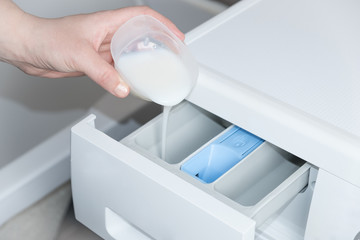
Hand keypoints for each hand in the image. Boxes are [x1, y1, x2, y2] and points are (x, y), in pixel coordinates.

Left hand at [0, 1, 183, 97]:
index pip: (142, 16)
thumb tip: (123, 87)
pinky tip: (133, 81)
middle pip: (141, 35)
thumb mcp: (79, 55)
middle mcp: (107, 34)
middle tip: (172, 55)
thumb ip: (103, 73)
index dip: (162, 24)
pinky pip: (118, 68)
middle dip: (159, 43)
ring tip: (158, 70)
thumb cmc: (47, 38)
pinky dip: (129, 74)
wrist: (28, 49)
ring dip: (144, 60)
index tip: (176, 36)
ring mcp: (102, 49)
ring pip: (130, 53)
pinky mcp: (96, 63)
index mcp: (107, 22)